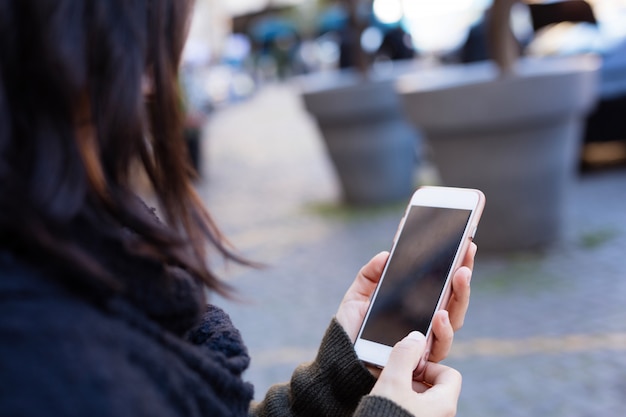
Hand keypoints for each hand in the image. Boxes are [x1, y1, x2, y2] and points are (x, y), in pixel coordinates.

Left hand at [335, 243, 475, 360]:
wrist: (339, 362)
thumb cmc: (350, 331)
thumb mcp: (357, 296)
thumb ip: (369, 275)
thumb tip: (386, 255)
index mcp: (414, 306)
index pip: (441, 284)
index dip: (455, 264)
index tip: (466, 241)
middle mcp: (425, 323)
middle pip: (454, 298)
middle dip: (464, 274)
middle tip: (468, 251)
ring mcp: (425, 341)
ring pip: (454, 319)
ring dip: (460, 297)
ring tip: (460, 276)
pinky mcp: (421, 359)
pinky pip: (439, 345)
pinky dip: (443, 330)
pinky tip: (440, 315)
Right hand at [369, 332, 461, 416]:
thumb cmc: (386, 416)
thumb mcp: (392, 381)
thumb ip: (404, 354)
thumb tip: (416, 337)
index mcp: (444, 404)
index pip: (449, 374)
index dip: (429, 366)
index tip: (409, 367)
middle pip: (434, 387)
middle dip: (414, 377)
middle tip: (394, 377)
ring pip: (422, 400)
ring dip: (405, 391)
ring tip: (386, 392)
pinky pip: (413, 411)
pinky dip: (401, 403)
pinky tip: (384, 405)